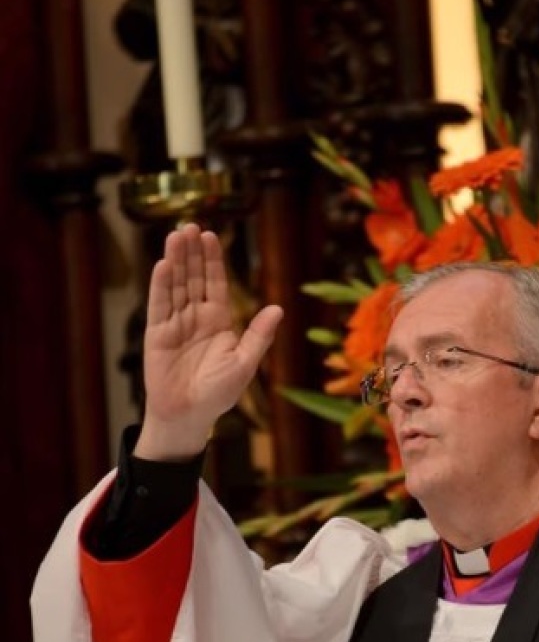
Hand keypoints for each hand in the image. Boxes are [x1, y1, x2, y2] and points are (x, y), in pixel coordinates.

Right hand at [135, 223, 282, 459]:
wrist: (189, 415)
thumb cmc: (219, 393)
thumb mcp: (245, 363)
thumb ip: (259, 336)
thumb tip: (278, 309)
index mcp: (218, 321)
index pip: (215, 284)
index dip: (212, 261)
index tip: (211, 236)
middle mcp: (196, 318)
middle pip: (193, 278)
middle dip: (192, 253)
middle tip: (190, 226)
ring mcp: (175, 324)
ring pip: (176, 286)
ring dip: (175, 261)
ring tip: (175, 235)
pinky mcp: (157, 335)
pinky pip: (160, 306)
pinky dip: (161, 285)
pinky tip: (163, 265)